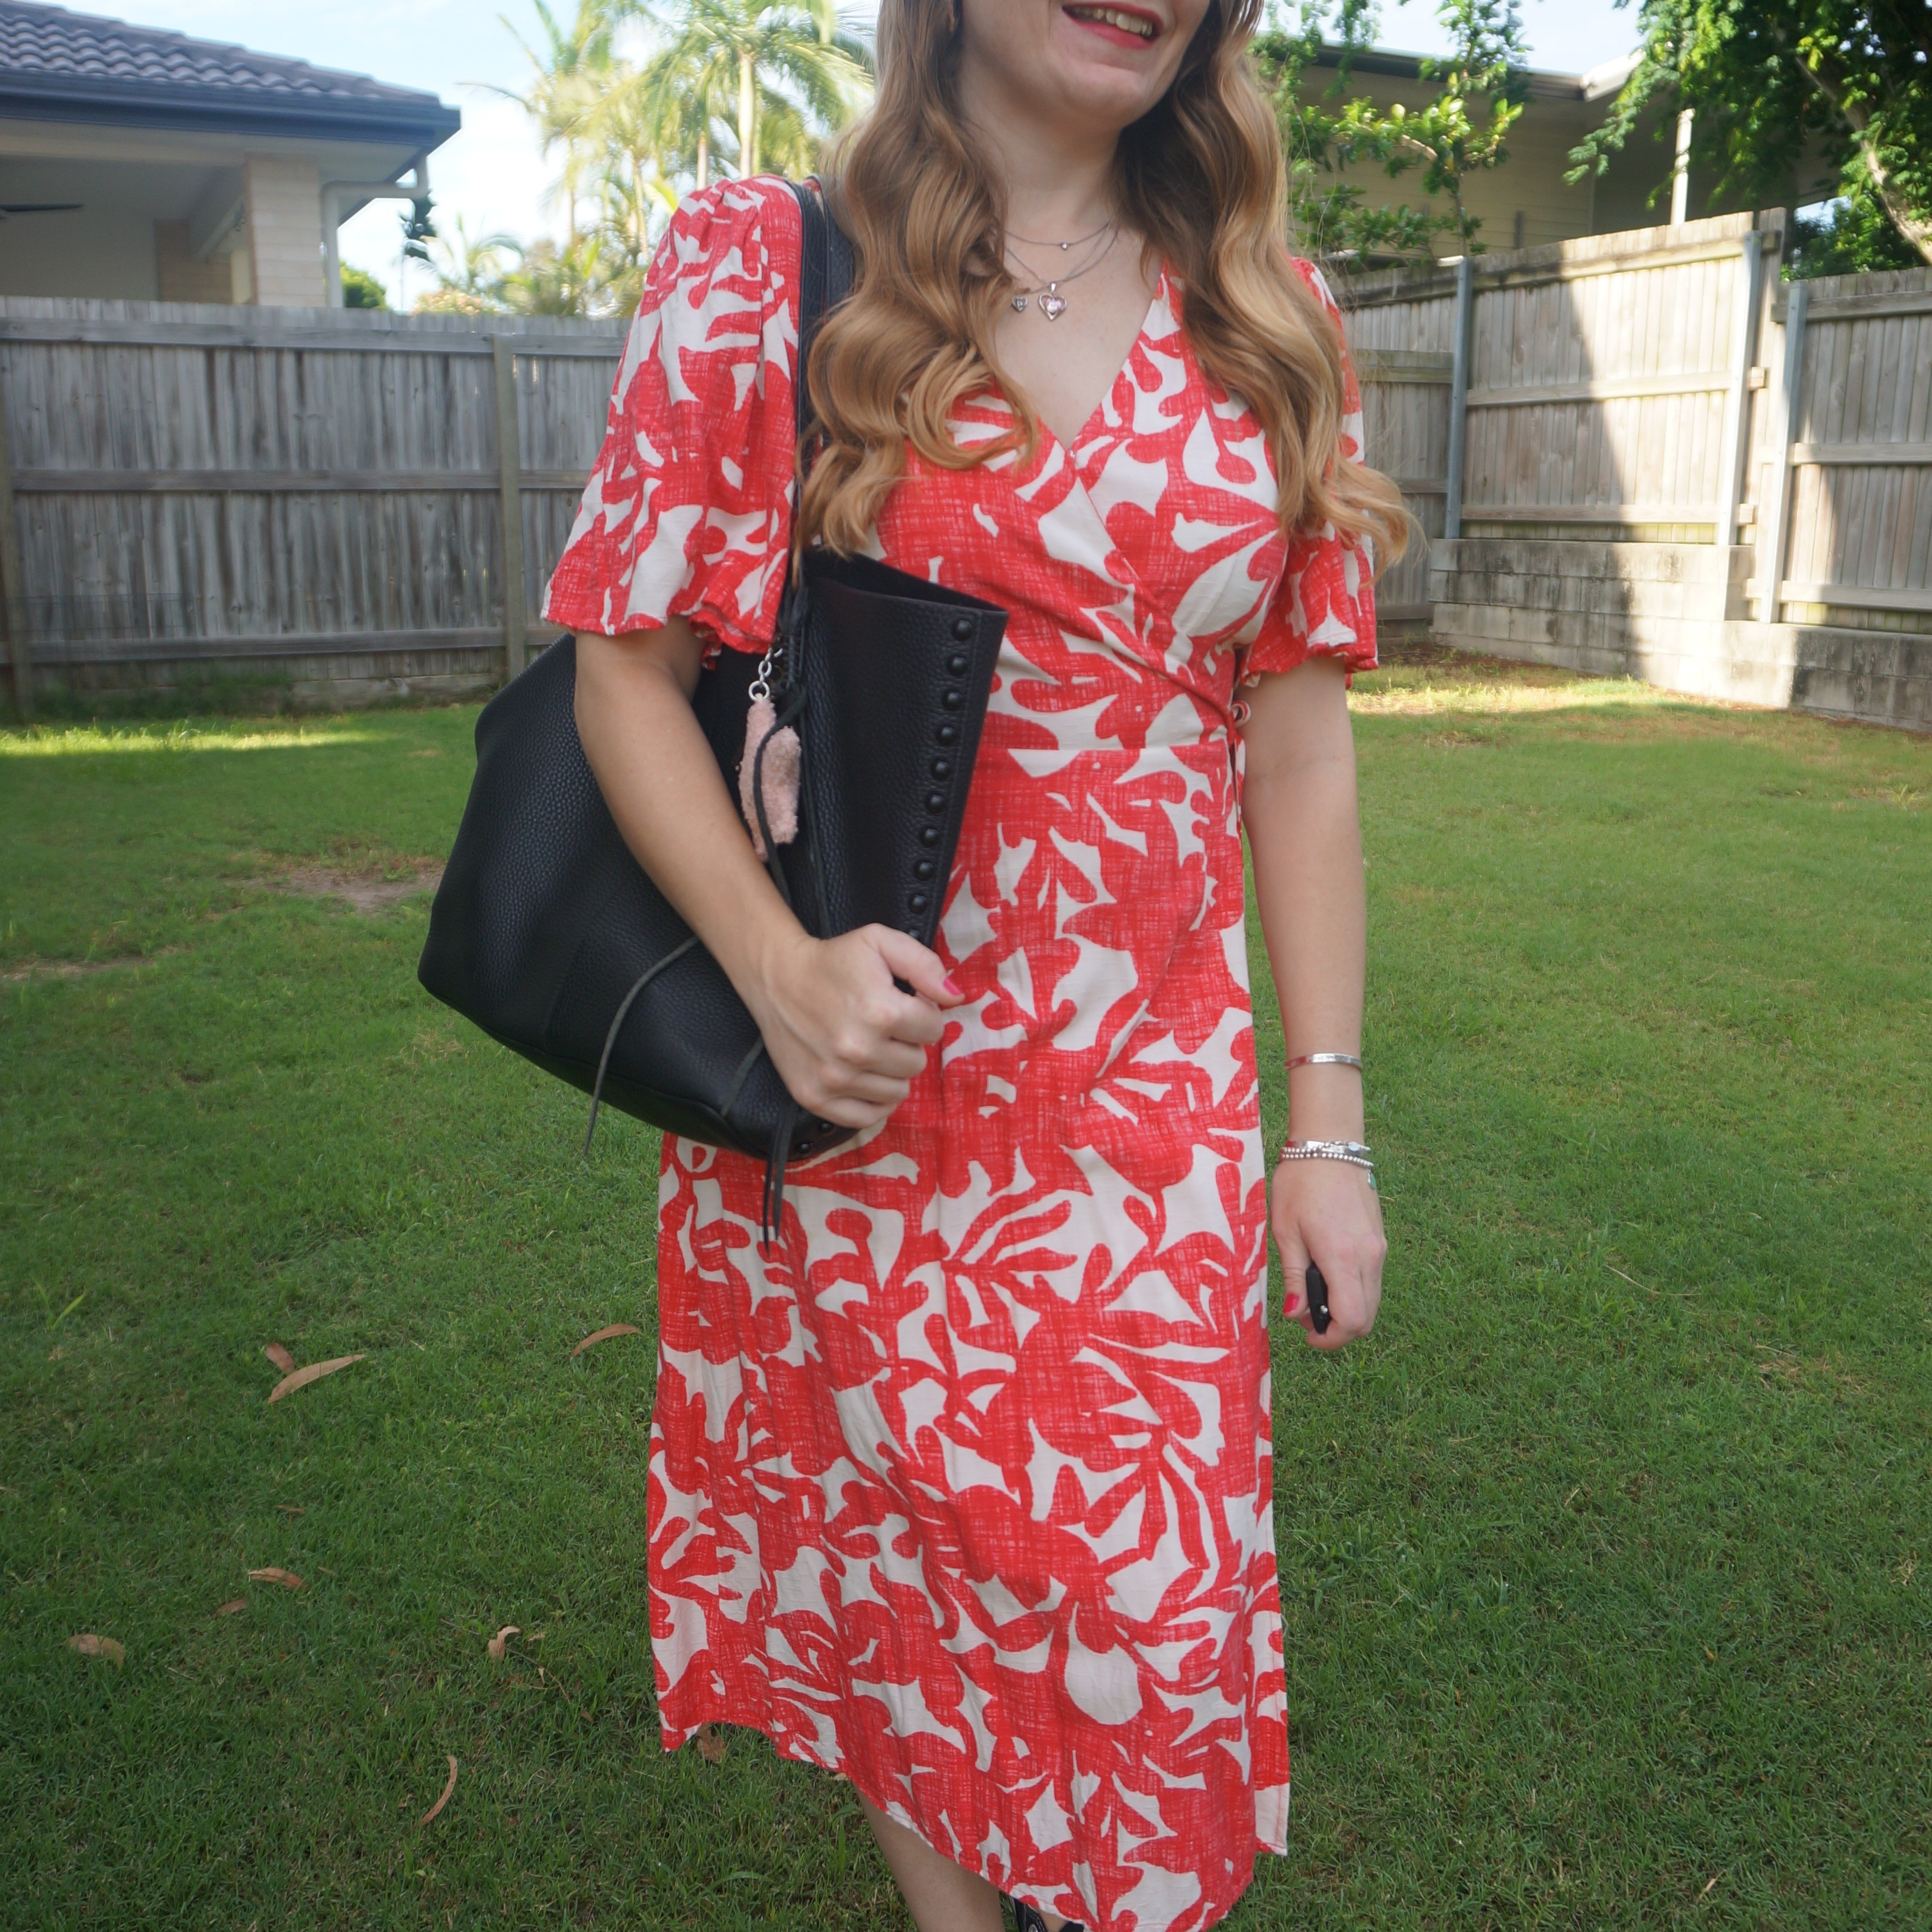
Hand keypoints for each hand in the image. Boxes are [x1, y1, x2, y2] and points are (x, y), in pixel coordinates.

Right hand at [745, 924, 963, 1127]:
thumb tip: (957, 998)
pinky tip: (864, 1077)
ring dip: (891, 1072)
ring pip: (897, 1092)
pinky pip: (867, 1118)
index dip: (923, 1014)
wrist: (777, 978)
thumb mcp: (881, 942)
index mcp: (880, 1011)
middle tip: (882, 1027)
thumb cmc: (833, 960)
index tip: (902, 1005)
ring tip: (870, 1048)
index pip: (934, 1030)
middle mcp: (858, 1050)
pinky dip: (872, 1101)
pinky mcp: (815, 1097)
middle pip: (917, 1063)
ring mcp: (835, 1078)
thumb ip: (925, 965)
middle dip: (907, 1044)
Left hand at [1270, 1157, 1385, 1350]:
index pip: (1352, 1320)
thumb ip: (1292, 1277)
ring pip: (1372, 1301)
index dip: (1330, 1339)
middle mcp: (1369, 1258)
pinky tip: (1328, 1273)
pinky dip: (1354, 1290)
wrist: (1330, 1146)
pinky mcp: (1379, 1241)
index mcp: (1343, 1258)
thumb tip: (1294, 1314)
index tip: (1307, 1334)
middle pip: (1366, 1318)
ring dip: (1347, 1310)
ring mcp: (1378, 1249)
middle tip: (1305, 1314)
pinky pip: (1372, 1280)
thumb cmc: (1300, 1185)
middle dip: (1337, 1328)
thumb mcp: (1285, 1232)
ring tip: (1313, 1291)